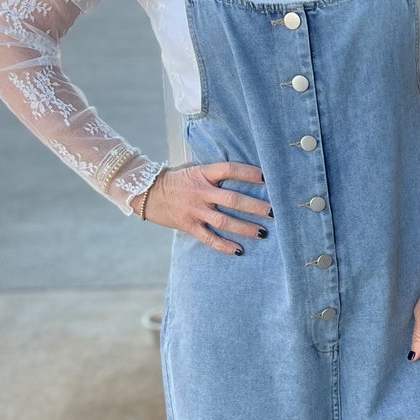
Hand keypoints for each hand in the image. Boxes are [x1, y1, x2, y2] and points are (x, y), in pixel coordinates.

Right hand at [142, 160, 271, 254]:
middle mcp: (200, 192)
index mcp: (202, 173)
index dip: (248, 173)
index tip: (266, 178)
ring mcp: (195, 210)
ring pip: (224, 221)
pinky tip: (239, 250)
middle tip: (272, 212)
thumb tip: (243, 174)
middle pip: (232, 200)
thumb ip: (214, 173)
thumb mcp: (193, 169)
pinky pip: (209, 238)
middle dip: (254, 206)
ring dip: (245, 228)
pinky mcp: (189, 226)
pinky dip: (224, 246)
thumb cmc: (176, 179)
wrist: (146, 193)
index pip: (229, 170)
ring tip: (263, 233)